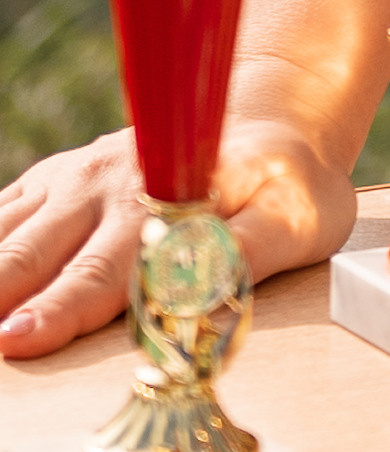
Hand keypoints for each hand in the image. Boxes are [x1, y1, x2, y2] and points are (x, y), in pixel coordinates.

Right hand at [0, 119, 355, 357]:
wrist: (268, 110)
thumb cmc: (286, 181)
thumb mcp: (298, 218)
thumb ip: (249, 254)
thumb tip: (201, 295)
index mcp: (164, 206)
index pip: (104, 273)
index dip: (59, 309)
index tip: (19, 341)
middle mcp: (108, 188)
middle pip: (38, 257)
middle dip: (0, 300)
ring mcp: (76, 179)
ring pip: (9, 232)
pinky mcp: (57, 177)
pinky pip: (5, 209)